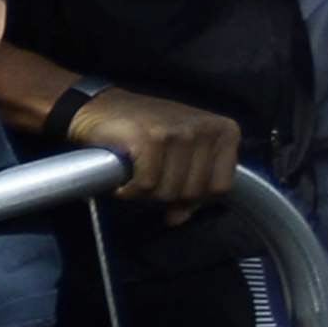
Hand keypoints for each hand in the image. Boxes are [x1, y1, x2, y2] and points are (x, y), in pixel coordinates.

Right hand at [69, 85, 241, 207]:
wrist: (102, 107)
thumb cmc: (144, 131)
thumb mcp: (180, 154)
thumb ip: (188, 184)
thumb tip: (179, 218)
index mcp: (225, 132)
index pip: (221, 187)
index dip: (194, 198)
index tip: (172, 190)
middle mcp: (207, 129)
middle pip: (194, 193)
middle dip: (166, 197)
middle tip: (149, 184)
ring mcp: (180, 132)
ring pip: (170, 192)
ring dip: (146, 195)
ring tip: (135, 180)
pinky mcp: (152, 139)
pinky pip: (146, 185)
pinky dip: (130, 191)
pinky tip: (123, 184)